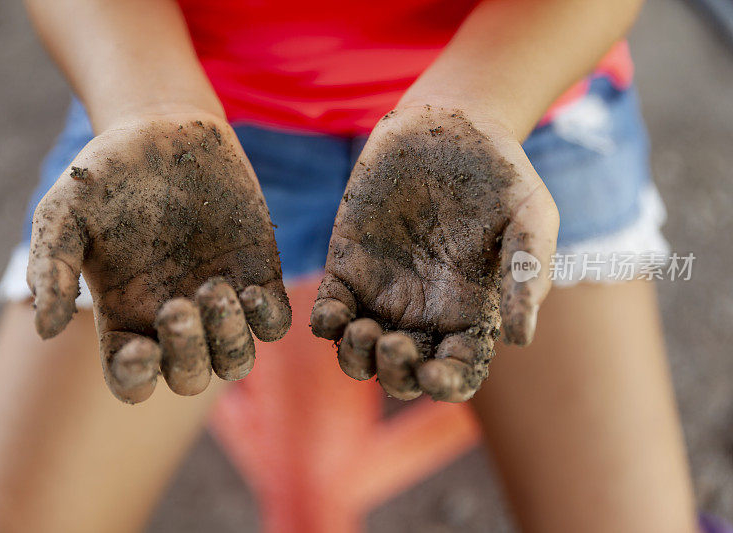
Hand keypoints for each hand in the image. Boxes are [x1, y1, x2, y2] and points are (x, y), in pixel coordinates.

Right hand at [27, 113, 290, 402]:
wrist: (165, 128)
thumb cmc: (109, 173)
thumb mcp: (65, 212)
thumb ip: (51, 265)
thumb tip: (45, 328)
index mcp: (127, 315)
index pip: (133, 379)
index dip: (137, 380)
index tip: (141, 351)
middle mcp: (176, 318)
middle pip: (190, 377)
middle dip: (188, 356)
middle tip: (180, 304)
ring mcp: (220, 300)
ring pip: (235, 361)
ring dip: (229, 340)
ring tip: (215, 289)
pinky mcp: (257, 274)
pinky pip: (274, 324)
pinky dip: (267, 321)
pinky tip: (252, 290)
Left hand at [310, 105, 557, 401]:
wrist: (448, 124)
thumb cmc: (499, 171)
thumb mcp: (531, 215)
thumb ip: (528, 270)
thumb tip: (521, 337)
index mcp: (468, 313)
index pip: (456, 371)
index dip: (444, 385)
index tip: (432, 373)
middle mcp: (422, 313)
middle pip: (401, 374)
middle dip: (394, 376)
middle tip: (392, 344)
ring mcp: (381, 292)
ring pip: (359, 354)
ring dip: (356, 359)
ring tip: (363, 329)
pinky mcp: (347, 265)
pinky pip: (328, 312)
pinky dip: (325, 324)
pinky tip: (334, 312)